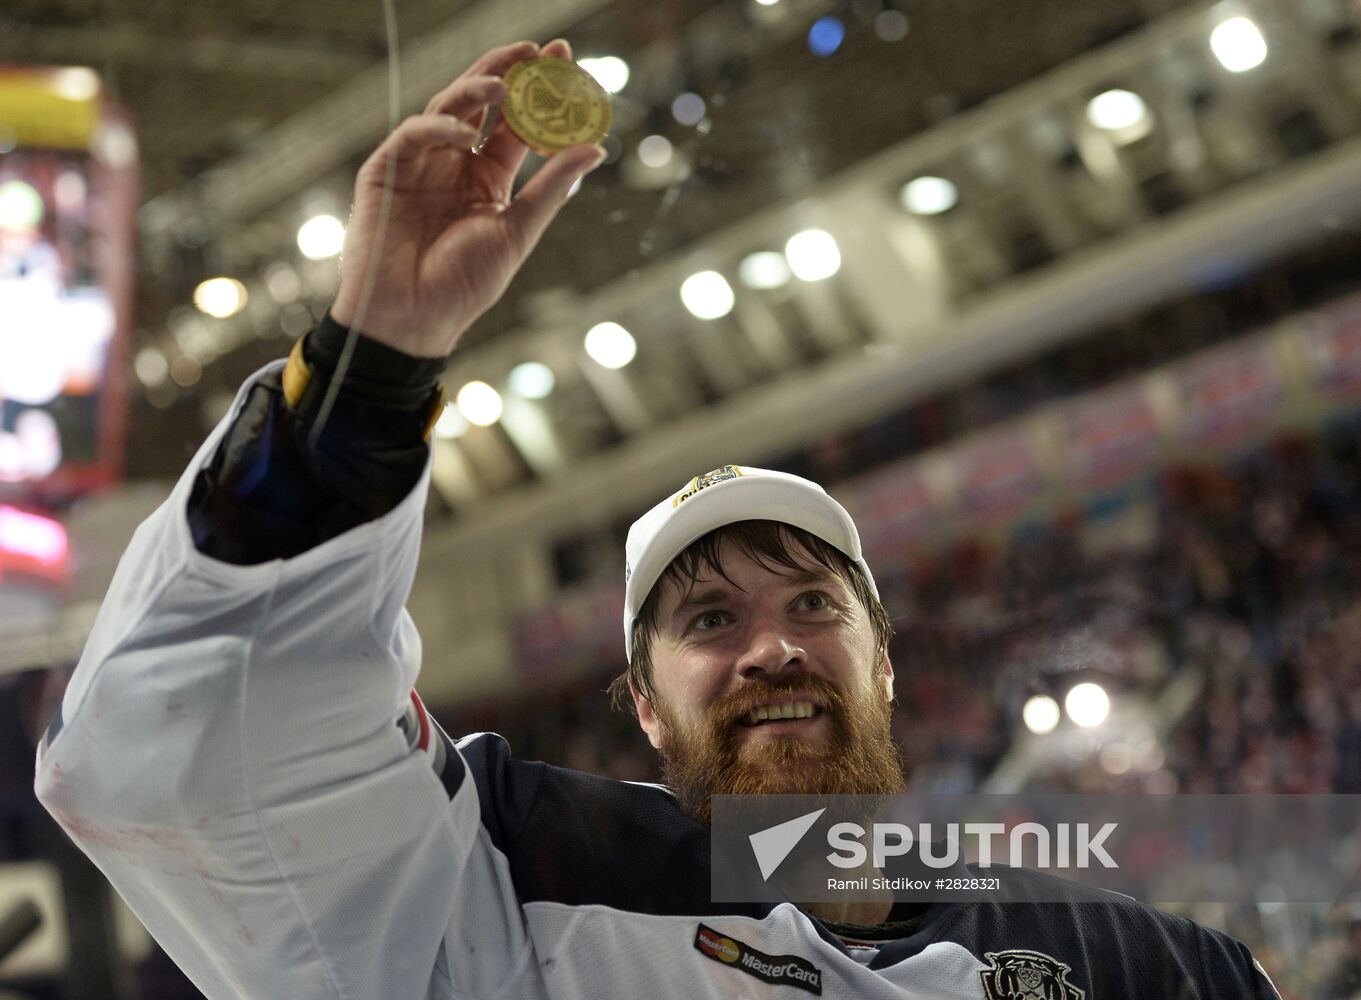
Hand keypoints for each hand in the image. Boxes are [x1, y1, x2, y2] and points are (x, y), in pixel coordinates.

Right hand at [331, 39, 605, 357]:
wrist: (412, 319)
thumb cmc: (463, 285)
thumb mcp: (517, 232)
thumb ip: (552, 188)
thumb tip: (595, 147)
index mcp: (486, 179)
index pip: (515, 125)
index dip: (538, 93)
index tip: (564, 60)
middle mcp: (454, 164)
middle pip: (482, 106)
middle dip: (508, 73)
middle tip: (536, 50)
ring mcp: (419, 164)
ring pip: (447, 109)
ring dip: (476, 90)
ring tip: (505, 84)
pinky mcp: (385, 172)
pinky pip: (413, 136)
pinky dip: (438, 128)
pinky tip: (464, 133)